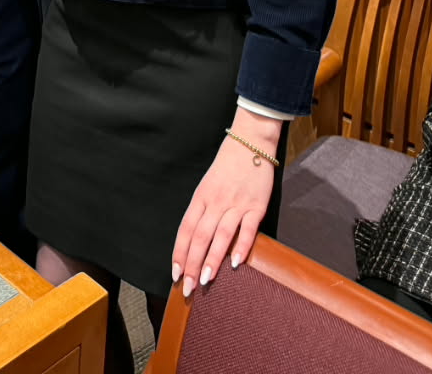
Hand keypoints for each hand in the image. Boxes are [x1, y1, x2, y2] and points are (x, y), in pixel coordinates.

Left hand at [172, 110, 280, 294]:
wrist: (250, 143)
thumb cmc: (226, 167)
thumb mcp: (207, 186)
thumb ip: (203, 211)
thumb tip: (195, 241)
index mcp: (201, 198)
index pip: (186, 229)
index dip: (179, 252)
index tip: (175, 273)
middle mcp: (215, 202)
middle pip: (200, 236)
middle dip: (192, 264)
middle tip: (188, 288)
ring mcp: (236, 204)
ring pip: (220, 235)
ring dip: (212, 259)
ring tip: (205, 280)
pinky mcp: (256, 205)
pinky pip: (247, 228)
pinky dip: (240, 245)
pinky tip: (235, 262)